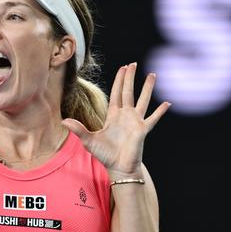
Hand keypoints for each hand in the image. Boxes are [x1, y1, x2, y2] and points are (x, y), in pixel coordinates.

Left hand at [61, 63, 169, 177]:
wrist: (118, 167)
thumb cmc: (105, 154)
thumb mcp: (89, 140)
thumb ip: (78, 129)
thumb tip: (63, 121)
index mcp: (113, 115)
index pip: (116, 93)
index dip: (119, 80)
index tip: (123, 68)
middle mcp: (125, 115)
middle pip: (129, 92)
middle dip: (130, 78)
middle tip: (134, 64)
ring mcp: (135, 122)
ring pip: (143, 100)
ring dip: (147, 88)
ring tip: (152, 75)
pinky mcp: (142, 130)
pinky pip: (153, 118)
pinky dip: (160, 111)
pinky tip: (167, 103)